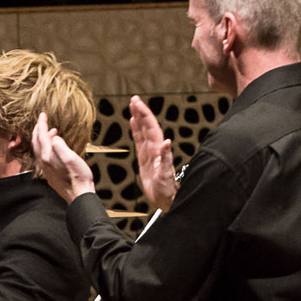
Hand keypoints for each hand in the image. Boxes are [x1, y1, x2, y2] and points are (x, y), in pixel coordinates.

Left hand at [30, 112, 92, 202]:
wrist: (79, 196)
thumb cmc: (78, 177)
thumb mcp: (71, 158)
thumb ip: (60, 146)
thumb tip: (54, 138)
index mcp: (48, 156)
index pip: (41, 135)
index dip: (42, 123)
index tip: (42, 114)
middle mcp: (44, 162)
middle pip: (37, 142)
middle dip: (39, 129)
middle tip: (43, 120)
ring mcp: (46, 169)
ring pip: (39, 150)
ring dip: (43, 138)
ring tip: (52, 132)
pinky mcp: (51, 174)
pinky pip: (44, 157)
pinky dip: (46, 148)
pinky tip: (54, 149)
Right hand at [126, 97, 177, 211]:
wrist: (167, 200)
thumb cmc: (167, 190)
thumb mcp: (166, 175)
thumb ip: (166, 158)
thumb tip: (167, 142)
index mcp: (158, 150)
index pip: (151, 128)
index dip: (144, 115)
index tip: (137, 103)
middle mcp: (155, 149)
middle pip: (147, 126)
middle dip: (141, 112)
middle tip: (133, 99)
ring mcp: (150, 153)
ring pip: (143, 131)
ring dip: (138, 118)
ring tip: (133, 106)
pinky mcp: (145, 159)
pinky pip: (139, 141)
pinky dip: (136, 131)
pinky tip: (133, 123)